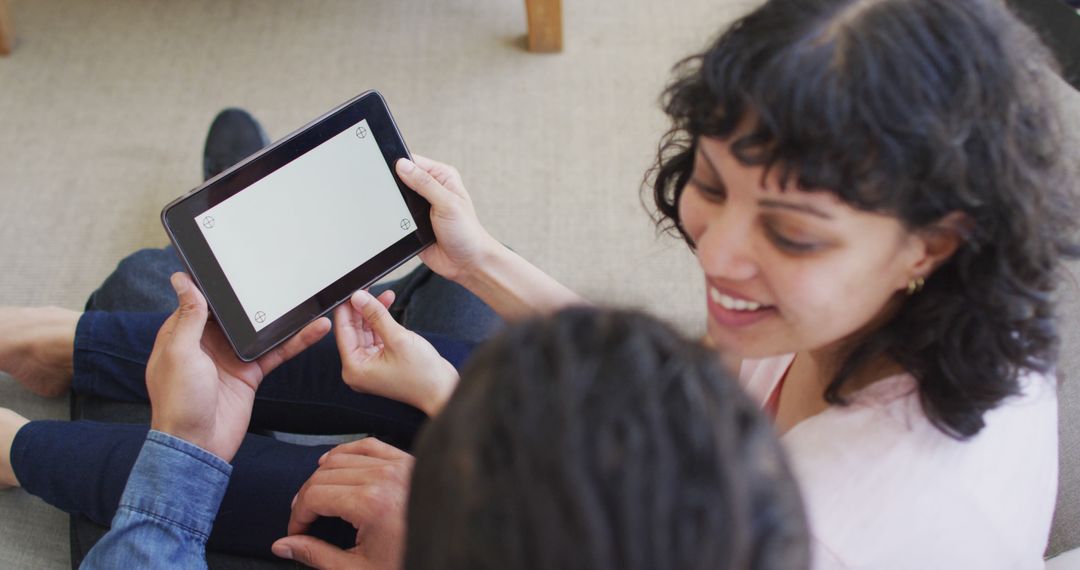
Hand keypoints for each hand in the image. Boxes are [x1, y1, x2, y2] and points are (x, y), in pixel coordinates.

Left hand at [147, 273, 330, 461]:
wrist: (198, 445)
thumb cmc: (179, 402)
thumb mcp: (180, 353)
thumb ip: (189, 316)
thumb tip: (183, 281)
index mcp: (183, 335)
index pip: (201, 301)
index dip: (217, 286)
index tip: (235, 265)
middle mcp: (207, 344)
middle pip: (236, 314)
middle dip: (255, 297)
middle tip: (279, 275)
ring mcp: (231, 358)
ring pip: (261, 331)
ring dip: (283, 318)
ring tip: (305, 300)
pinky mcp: (251, 373)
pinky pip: (276, 352)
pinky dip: (296, 341)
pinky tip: (314, 329)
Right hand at [271, 438, 412, 568]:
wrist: (452, 556)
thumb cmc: (409, 563)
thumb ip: (316, 555)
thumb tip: (282, 545)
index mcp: (371, 503)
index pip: (314, 496)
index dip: (297, 516)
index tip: (296, 532)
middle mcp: (384, 477)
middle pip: (323, 475)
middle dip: (305, 498)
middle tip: (302, 520)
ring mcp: (399, 466)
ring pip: (342, 457)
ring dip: (322, 475)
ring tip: (315, 498)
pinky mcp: (409, 461)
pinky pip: (369, 445)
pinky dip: (347, 452)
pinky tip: (335, 464)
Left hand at [334, 288, 457, 415]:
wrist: (443, 390)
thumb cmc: (422, 375)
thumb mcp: (397, 338)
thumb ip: (376, 315)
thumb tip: (359, 297)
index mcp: (354, 368)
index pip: (343, 332)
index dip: (346, 309)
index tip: (350, 291)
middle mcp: (359, 368)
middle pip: (354, 331)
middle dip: (362, 309)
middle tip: (366, 289)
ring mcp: (371, 365)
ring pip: (366, 331)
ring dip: (374, 313)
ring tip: (382, 294)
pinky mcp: (383, 361)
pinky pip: (377, 336)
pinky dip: (382, 322)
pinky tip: (386, 305)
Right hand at [395, 155, 500, 282]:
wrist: (467, 264)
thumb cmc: (466, 232)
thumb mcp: (447, 203)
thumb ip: (424, 183)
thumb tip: (402, 165)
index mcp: (441, 177)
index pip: (413, 162)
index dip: (398, 163)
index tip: (382, 166)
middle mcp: (430, 189)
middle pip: (401, 179)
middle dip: (393, 185)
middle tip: (388, 193)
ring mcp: (419, 207)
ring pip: (396, 198)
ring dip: (393, 204)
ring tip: (397, 212)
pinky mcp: (412, 223)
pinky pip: (395, 216)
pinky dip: (392, 219)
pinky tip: (394, 223)